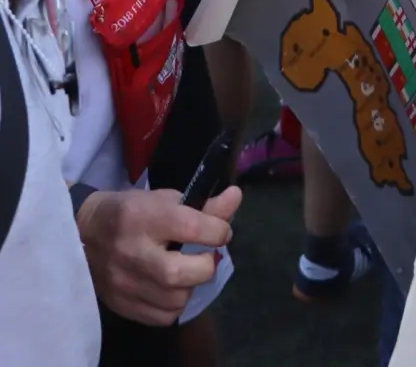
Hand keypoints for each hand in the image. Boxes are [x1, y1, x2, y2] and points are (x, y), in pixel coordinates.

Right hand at [77, 186, 241, 325]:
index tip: (221, 231)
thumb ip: (203, 205)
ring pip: (174, 300)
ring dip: (191, 286)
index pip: (191, 229)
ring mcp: (123, 283)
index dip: (218, 231)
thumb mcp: (165, 199)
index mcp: (145, 218)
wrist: (82, 234)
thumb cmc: (132, 211)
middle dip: (205, 265)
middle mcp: (132, 253)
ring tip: (189, 271)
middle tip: (206, 256)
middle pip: (180, 273)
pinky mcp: (119, 304)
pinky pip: (161, 317)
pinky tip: (174, 288)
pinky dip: (175, 304)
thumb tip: (235, 197)